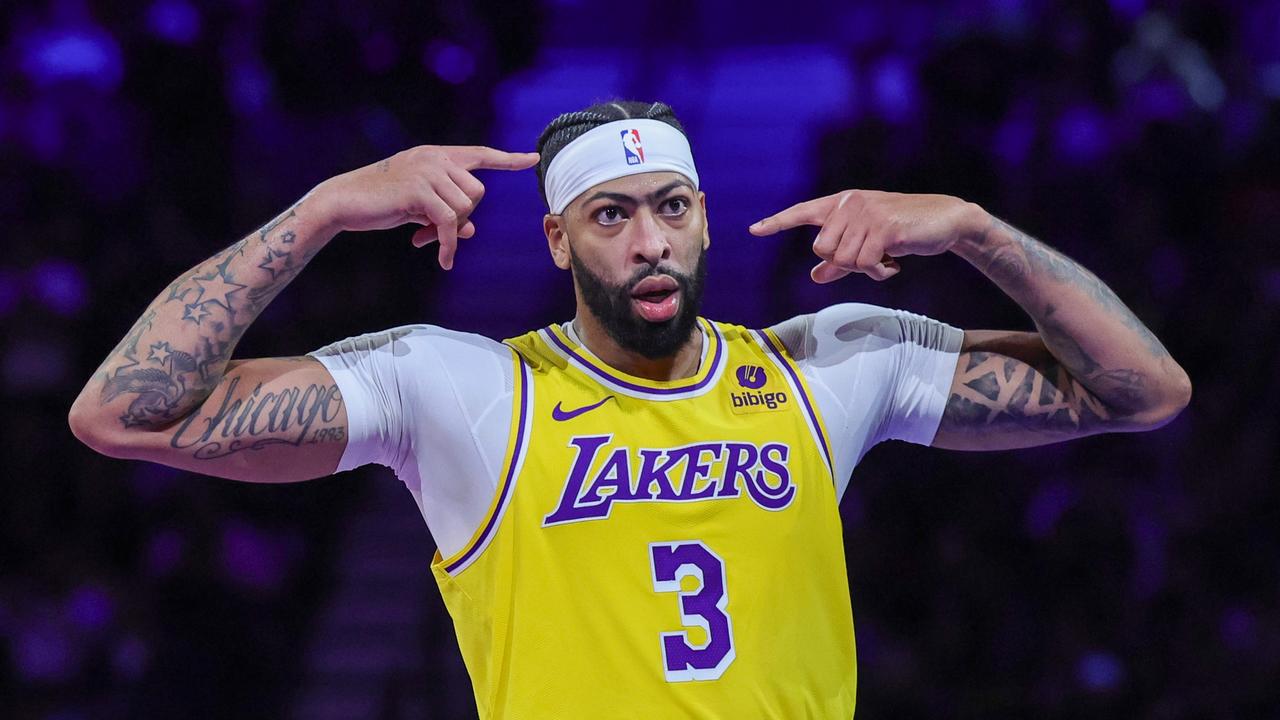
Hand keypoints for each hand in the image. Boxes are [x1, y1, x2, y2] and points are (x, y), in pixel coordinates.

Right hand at [310, 145, 538, 269]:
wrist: (345, 202)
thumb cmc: (381, 203)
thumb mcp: (419, 208)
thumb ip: (445, 213)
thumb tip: (470, 232)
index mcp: (437, 156)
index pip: (480, 155)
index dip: (508, 159)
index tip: (532, 159)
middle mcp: (435, 158)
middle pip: (477, 193)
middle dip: (462, 217)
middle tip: (435, 231)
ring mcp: (428, 172)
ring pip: (466, 208)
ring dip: (451, 230)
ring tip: (425, 236)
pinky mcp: (420, 191)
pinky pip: (450, 224)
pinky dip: (449, 246)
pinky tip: (443, 260)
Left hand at [749, 190, 981, 282]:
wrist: (944, 221)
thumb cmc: (903, 231)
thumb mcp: (868, 245)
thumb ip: (839, 261)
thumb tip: (815, 276)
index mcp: (842, 204)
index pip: (803, 212)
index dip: (778, 222)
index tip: (754, 230)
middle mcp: (850, 203)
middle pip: (822, 249)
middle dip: (845, 263)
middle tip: (871, 258)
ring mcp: (866, 213)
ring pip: (844, 259)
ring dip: (866, 268)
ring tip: (886, 258)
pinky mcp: (884, 227)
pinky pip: (865, 262)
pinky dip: (879, 271)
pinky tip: (894, 262)